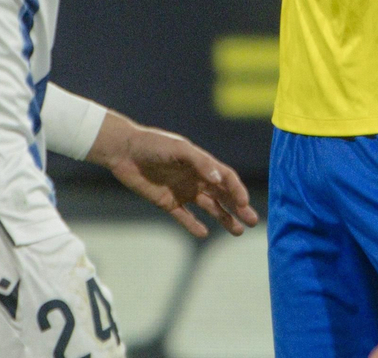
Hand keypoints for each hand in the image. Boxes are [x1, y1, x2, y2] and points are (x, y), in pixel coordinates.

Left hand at [97, 121, 259, 237]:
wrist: (124, 152)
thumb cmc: (153, 144)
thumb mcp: (178, 149)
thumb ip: (200, 162)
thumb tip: (218, 179)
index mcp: (201, 163)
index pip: (226, 178)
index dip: (237, 190)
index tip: (244, 204)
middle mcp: (196, 178)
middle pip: (223, 195)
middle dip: (239, 208)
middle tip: (253, 222)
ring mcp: (183, 191)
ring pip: (209, 208)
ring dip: (224, 218)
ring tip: (238, 231)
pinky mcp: (167, 202)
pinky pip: (184, 217)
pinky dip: (194, 225)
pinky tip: (204, 233)